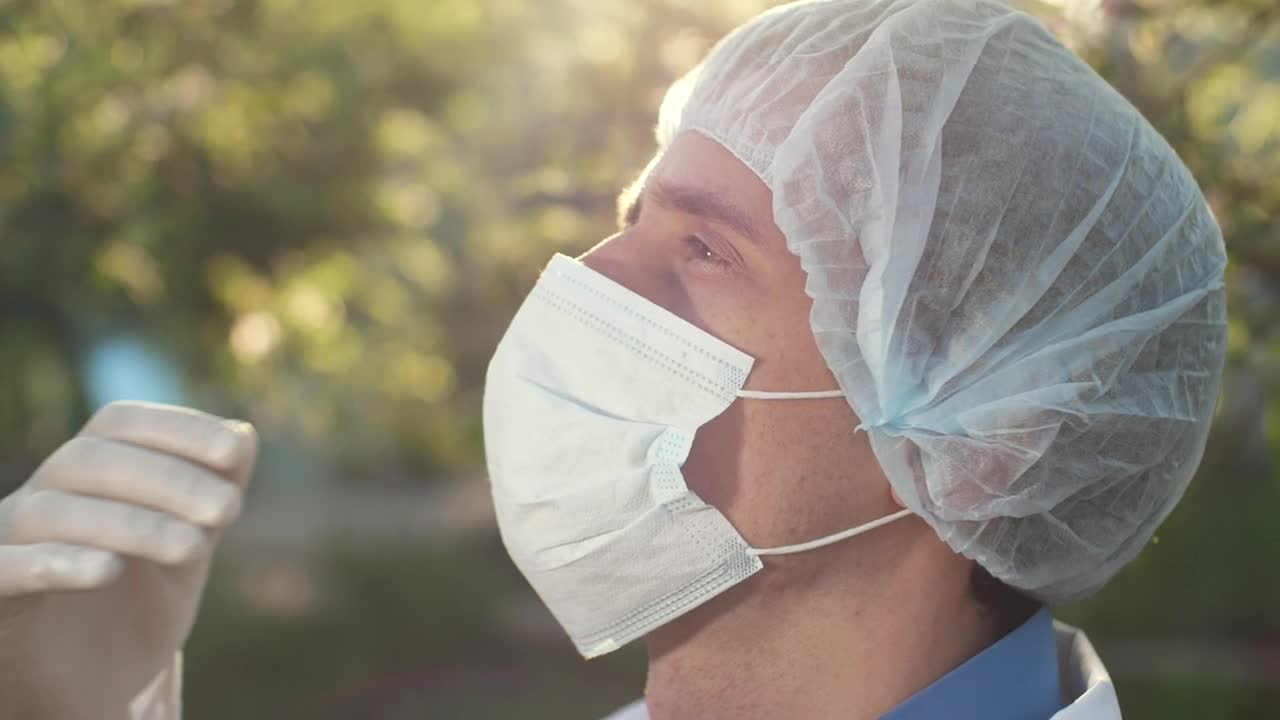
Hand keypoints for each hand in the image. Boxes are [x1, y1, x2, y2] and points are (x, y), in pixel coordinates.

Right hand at [0, 401, 256, 717]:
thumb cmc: (138, 601)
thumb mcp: (189, 545)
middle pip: (89, 458)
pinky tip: (108, 570)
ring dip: (132, 522)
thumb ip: (213, 493)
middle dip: (167, 477)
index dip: (177, 427)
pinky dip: (55, 563)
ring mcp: (10, 542)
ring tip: (194, 547)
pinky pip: (4, 568)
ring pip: (52, 511)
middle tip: (229, 509)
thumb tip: (244, 434)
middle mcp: (43, 495)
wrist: (91, 683)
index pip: (120, 422)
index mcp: (90, 472)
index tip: (234, 452)